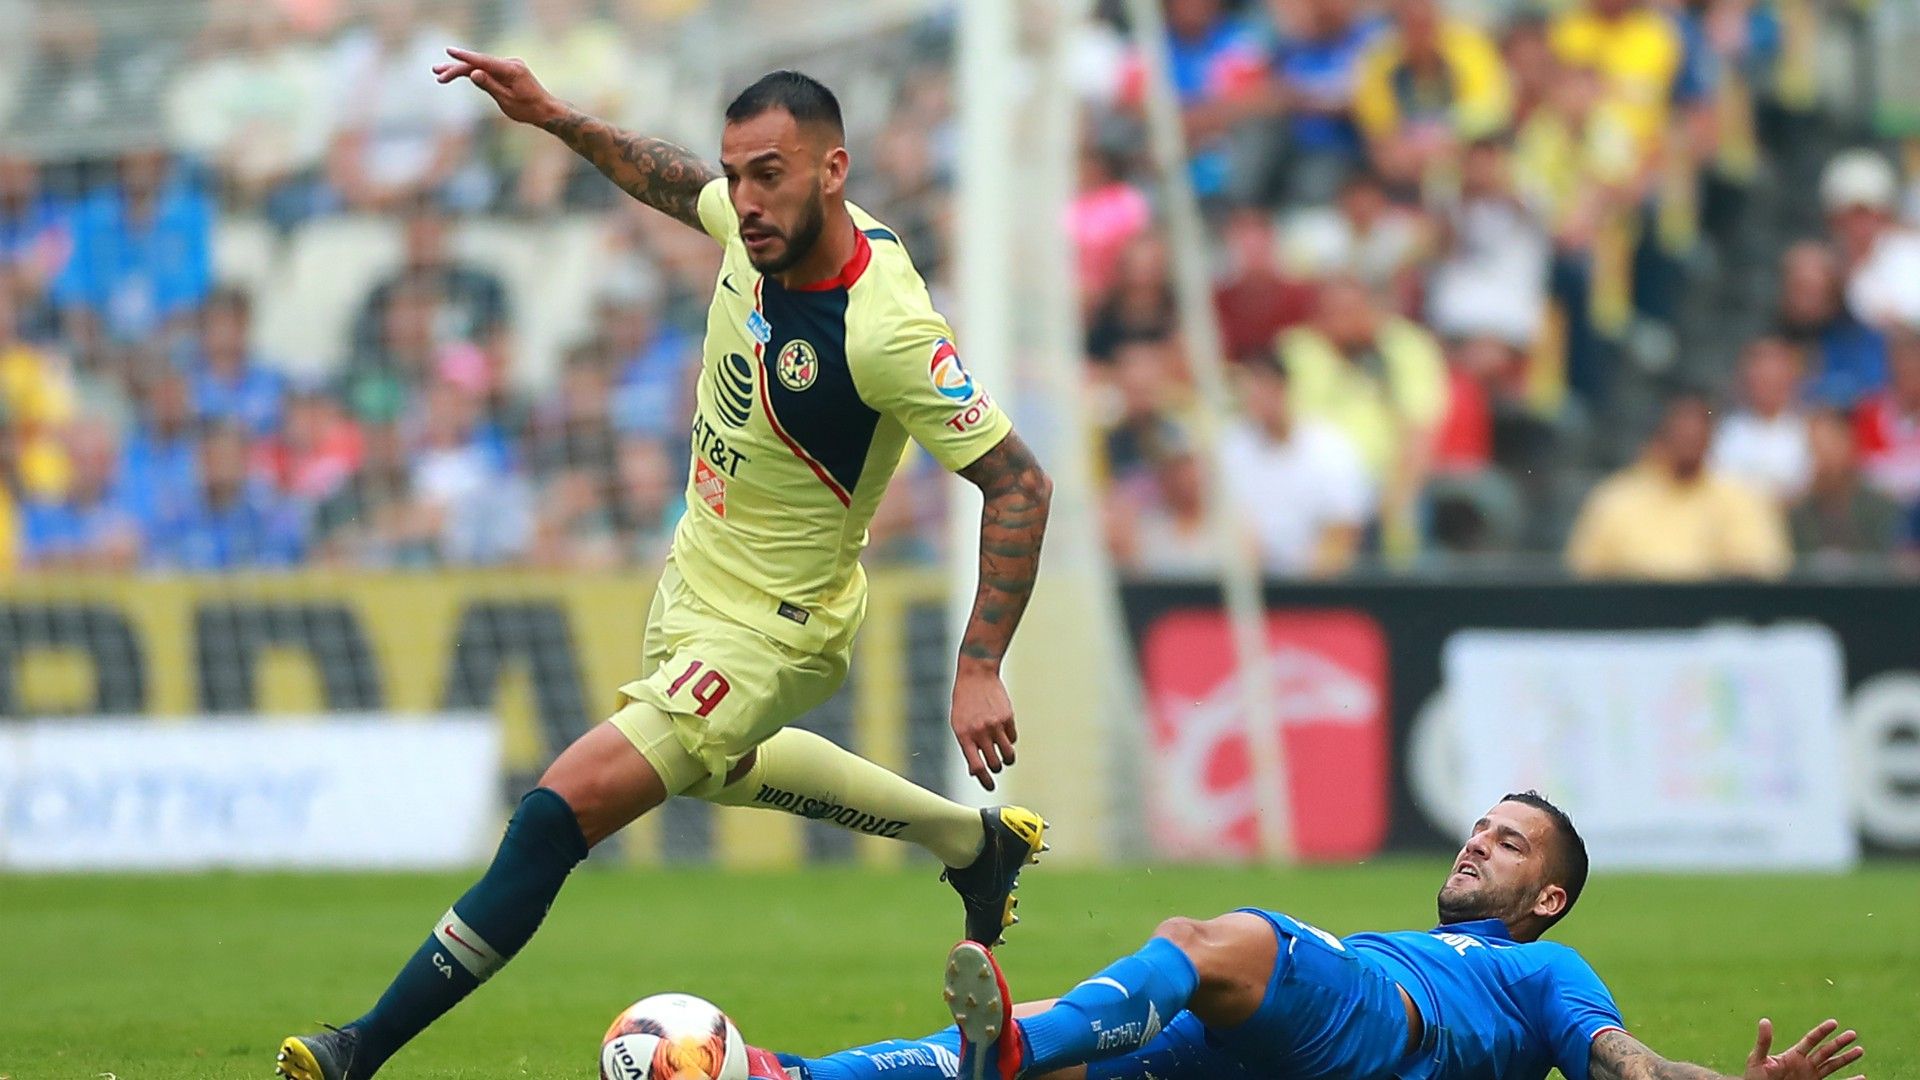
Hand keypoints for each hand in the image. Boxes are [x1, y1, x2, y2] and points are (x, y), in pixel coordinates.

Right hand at [432, 47, 562, 126]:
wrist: (546, 110)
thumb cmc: (528, 109)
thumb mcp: (507, 100)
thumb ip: (489, 86)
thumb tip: (473, 73)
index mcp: (511, 70)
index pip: (483, 61)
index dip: (464, 57)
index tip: (449, 51)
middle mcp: (510, 64)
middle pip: (479, 63)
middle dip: (457, 68)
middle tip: (437, 72)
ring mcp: (509, 66)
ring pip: (481, 66)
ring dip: (462, 70)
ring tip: (441, 74)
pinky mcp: (508, 71)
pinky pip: (488, 69)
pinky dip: (474, 72)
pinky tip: (460, 73)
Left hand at [950, 661, 1016, 790]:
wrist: (976, 675)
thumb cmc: (964, 703)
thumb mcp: (958, 724)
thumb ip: (967, 747)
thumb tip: (975, 772)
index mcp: (964, 735)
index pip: (977, 767)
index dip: (985, 781)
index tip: (991, 787)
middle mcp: (980, 732)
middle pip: (995, 764)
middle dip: (996, 768)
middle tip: (995, 766)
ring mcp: (995, 725)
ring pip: (1008, 755)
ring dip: (1007, 759)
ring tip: (1004, 756)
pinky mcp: (1007, 717)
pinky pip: (1012, 738)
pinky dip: (1009, 740)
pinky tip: (1003, 732)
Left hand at [1745, 1018, 1863, 1079]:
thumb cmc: (1755, 1078)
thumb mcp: (1758, 1059)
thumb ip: (1763, 1042)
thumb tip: (1764, 1020)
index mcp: (1793, 1056)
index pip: (1811, 1040)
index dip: (1822, 1031)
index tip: (1834, 1022)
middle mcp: (1805, 1065)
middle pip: (1826, 1051)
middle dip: (1839, 1042)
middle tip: (1853, 1033)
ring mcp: (1811, 1077)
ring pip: (1833, 1065)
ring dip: (1846, 1058)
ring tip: (1860, 1050)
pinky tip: (1862, 1077)